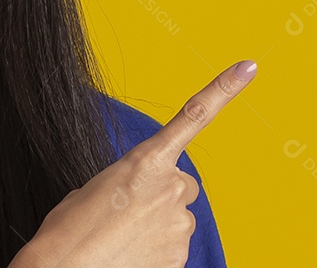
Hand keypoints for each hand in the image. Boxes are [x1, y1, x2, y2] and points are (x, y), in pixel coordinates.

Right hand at [10, 60, 257, 267]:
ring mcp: (179, 224)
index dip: (225, 89)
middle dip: (162, 195)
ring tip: (120, 236)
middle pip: (181, 185)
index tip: (248, 68)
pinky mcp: (181, 256)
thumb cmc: (68, 231)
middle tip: (126, 210)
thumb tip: (140, 201)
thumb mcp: (93, 188)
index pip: (195, 116)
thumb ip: (129, 181)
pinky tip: (129, 254)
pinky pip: (173, 247)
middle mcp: (171, 188)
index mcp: (146, 160)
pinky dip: (155, 250)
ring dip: (155, 225)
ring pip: (176, 219)